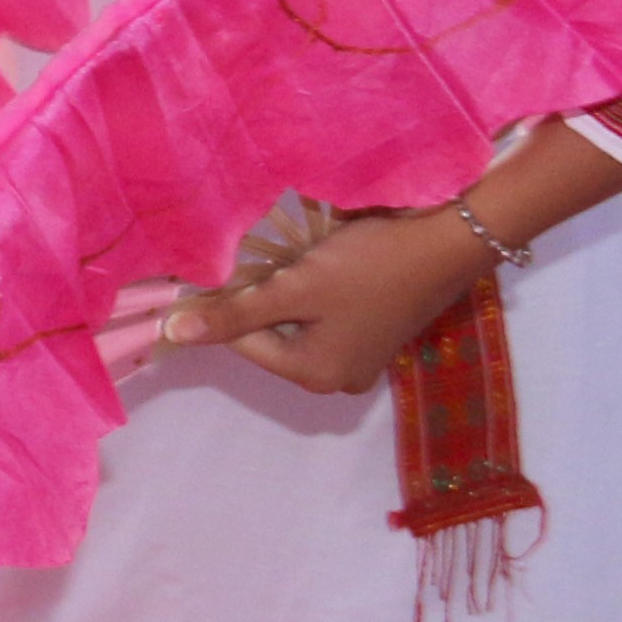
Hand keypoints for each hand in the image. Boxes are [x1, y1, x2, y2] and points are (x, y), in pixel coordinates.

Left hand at [155, 203, 504, 395]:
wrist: (447, 243)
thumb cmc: (368, 266)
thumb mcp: (295, 288)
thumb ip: (234, 313)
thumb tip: (173, 335)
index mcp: (314, 375)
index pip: (241, 339)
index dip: (229, 300)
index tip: (231, 263)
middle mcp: (337, 378)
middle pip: (270, 333)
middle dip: (262, 295)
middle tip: (277, 257)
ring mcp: (360, 357)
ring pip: (296, 321)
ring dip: (289, 289)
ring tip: (303, 258)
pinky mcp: (375, 333)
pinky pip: (325, 316)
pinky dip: (316, 290)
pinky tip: (328, 263)